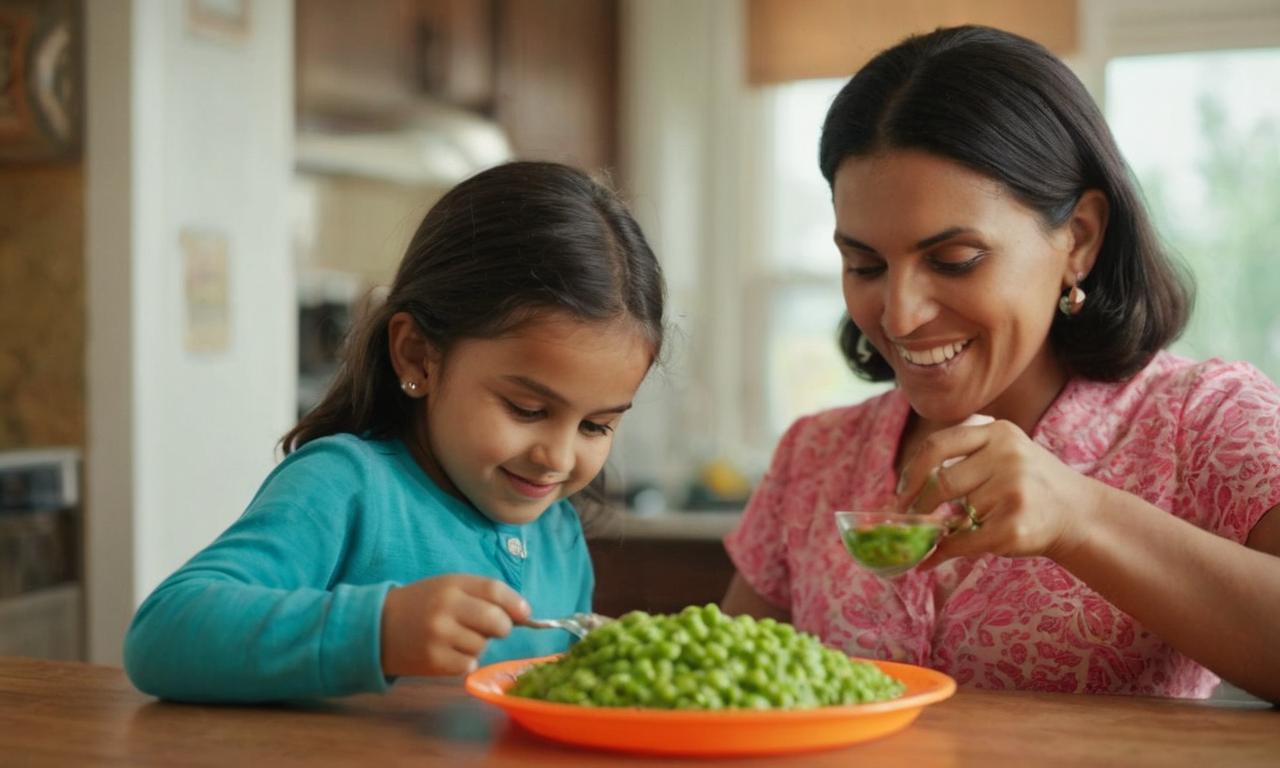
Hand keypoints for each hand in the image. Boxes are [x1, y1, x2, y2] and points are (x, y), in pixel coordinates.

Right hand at [380, 574, 530, 676]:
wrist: (377, 627)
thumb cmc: (421, 605)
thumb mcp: (447, 587)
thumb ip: (482, 594)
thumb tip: (523, 613)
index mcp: (451, 584)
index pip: (495, 590)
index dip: (515, 603)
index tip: (525, 614)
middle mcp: (446, 608)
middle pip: (496, 621)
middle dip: (503, 627)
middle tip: (494, 628)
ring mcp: (439, 636)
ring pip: (482, 644)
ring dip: (478, 643)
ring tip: (457, 637)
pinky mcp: (434, 661)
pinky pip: (469, 663)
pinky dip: (465, 660)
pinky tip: (448, 652)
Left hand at [894, 419, 1106, 567]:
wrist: (1079, 514)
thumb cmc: (1028, 483)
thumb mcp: (1002, 452)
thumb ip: (961, 457)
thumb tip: (903, 490)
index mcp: (997, 432)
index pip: (936, 445)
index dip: (911, 471)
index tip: (901, 492)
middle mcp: (1008, 456)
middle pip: (941, 482)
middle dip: (922, 505)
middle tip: (913, 518)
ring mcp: (1014, 490)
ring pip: (958, 514)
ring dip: (952, 526)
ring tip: (969, 525)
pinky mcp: (1015, 525)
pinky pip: (964, 541)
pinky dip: (945, 552)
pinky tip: (936, 555)